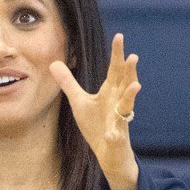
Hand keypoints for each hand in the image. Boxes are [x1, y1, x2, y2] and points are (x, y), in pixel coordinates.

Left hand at [49, 33, 139, 189]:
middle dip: (129, 71)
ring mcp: (120, 120)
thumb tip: (54, 63)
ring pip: (127, 106)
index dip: (117, 54)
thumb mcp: (79, 102)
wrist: (108, 153)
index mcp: (110, 92)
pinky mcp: (117, 138)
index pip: (115, 70)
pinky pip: (117, 135)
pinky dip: (115, 134)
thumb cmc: (97, 125)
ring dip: (131, 96)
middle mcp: (118, 103)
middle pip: (125, 83)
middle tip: (133, 56)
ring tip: (136, 86)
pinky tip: (112, 133)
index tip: (119, 36)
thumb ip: (68, 83)